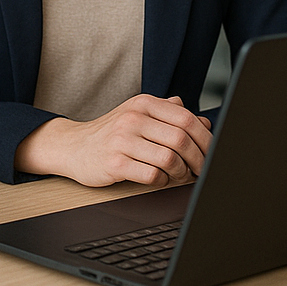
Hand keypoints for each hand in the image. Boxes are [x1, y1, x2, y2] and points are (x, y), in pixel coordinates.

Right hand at [15, 94, 212, 186]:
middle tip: (200, 170)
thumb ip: (170, 115)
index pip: (186, 118)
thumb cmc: (112, 134)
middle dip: (198, 160)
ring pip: (169, 159)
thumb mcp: (139, 116)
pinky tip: (158, 179)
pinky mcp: (114, 163)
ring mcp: (122, 140)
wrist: (74, 146)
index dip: (206, 139)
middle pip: (181, 139)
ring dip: (181, 173)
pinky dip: (162, 182)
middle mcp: (132, 118)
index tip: (211, 153)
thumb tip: (205, 122)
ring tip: (178, 176)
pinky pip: (152, 176)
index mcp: (143, 104)